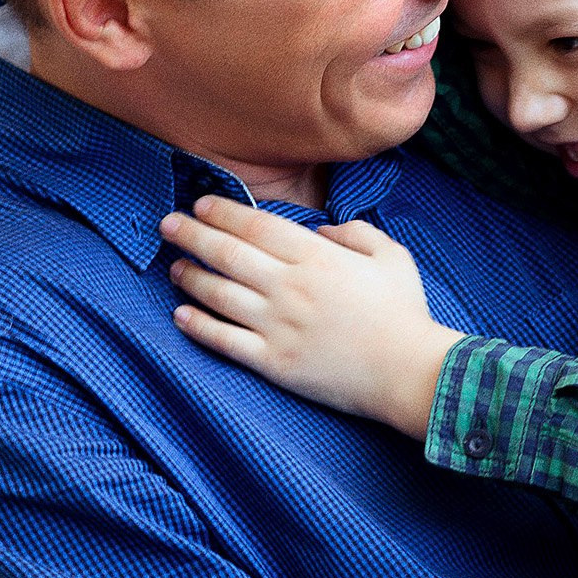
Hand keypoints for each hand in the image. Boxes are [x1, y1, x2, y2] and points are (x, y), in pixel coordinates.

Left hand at [159, 197, 462, 435]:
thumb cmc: (405, 312)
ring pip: (218, 294)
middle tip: (168, 225)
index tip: (201, 205)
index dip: (223, 213)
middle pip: (227, 254)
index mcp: (317, 257)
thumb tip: (322, 228)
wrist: (409, 373)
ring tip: (174, 268)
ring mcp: (278, 325)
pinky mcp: (273, 362)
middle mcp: (289, 287)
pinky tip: (180, 315)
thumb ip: (356, 233)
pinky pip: (224, 340)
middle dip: (191, 235)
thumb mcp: (392, 256)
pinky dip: (198, 326)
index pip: (256, 226)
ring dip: (190, 277)